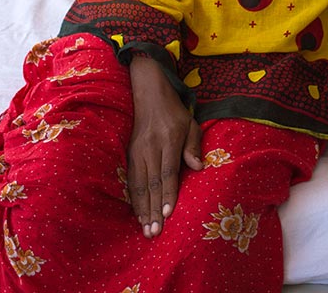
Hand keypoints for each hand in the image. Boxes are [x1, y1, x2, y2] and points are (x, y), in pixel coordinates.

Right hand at [127, 56, 202, 238]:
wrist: (149, 94)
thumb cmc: (175, 113)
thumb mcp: (190, 124)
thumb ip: (194, 146)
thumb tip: (198, 167)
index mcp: (168, 139)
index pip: (168, 171)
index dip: (168, 194)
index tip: (168, 214)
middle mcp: (151, 147)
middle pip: (152, 183)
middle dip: (154, 210)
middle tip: (155, 232)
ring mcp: (137, 151)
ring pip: (139, 185)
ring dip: (142, 209)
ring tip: (146, 229)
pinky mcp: (129, 154)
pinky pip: (131, 180)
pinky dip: (134, 199)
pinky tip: (137, 214)